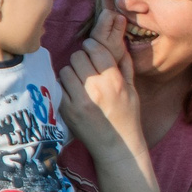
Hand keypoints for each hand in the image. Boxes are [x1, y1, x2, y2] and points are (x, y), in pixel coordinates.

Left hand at [57, 6, 143, 158]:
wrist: (117, 147)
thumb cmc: (127, 118)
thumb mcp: (133, 91)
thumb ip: (126, 66)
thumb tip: (120, 43)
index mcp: (114, 81)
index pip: (96, 50)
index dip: (91, 46)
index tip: (90, 48)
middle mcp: (97, 89)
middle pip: (77, 57)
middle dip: (80, 59)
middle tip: (83, 67)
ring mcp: (80, 100)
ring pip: (66, 70)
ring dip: (70, 72)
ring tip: (77, 81)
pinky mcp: (67, 111)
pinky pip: (58, 87)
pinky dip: (63, 87)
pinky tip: (71, 92)